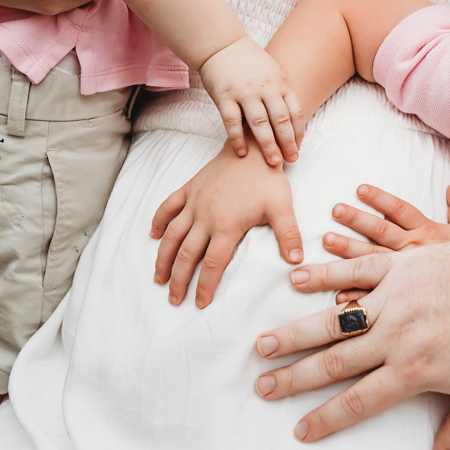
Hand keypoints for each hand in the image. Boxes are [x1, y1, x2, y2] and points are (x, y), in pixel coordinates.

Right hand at [150, 142, 303, 307]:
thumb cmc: (269, 178)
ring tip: (159, 278)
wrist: (253, 146)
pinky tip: (153, 235)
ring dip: (163, 258)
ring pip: (172, 235)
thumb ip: (288, 236)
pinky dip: (158, 221)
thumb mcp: (283, 207)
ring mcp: (194, 202)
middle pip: (187, 255)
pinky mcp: (189, 188)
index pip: (213, 264)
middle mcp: (205, 216)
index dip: (206, 286)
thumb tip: (296, 262)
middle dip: (179, 280)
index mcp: (227, 225)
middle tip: (174, 300)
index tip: (201, 303)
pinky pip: (167, 206)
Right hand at [199, 37, 305, 164]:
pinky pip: (232, 121)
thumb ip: (282, 93)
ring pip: (259, 123)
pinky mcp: (224, 96)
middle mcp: (265, 88)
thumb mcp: (274, 72)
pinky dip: (237, 139)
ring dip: (267, 145)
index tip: (298, 147)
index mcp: (280, 83)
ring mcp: (244, 92)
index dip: (299, 131)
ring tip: (273, 162)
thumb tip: (294, 120)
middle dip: (288, 142)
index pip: (295, 111)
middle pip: (281, 120)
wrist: (222, 45)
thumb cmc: (250, 63)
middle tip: (291, 160)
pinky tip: (242, 152)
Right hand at [255, 238, 449, 449]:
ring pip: (333, 319)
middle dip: (293, 379)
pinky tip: (296, 278)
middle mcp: (394, 337)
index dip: (326, 418)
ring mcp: (393, 298)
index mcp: (412, 371)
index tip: (300, 428)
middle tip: (262, 387)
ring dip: (295, 332)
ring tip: (262, 343)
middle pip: (333, 363)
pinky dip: (324, 274)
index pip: (358, 401)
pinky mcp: (399, 266)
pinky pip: (354, 270)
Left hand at [320, 181, 449, 301]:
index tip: (359, 189)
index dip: (380, 199)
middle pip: (380, 233)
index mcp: (428, 234)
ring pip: (373, 261)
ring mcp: (407, 277)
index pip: (400, 211)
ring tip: (326, 241)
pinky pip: (378, 298)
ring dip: (347, 252)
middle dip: (356, 222)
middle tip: (335, 210)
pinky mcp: (405, 301)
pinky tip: (338, 296)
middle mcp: (414, 252)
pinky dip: (358, 297)